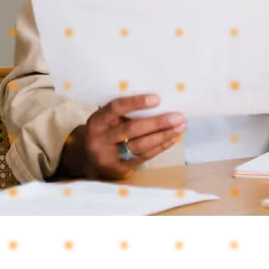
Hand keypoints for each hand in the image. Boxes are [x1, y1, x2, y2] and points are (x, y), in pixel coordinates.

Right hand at [60, 94, 185, 179]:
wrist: (87, 160)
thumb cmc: (104, 132)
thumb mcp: (106, 120)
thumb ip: (124, 112)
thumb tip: (159, 101)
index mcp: (96, 122)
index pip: (116, 108)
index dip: (136, 103)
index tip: (157, 98)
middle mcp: (100, 140)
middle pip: (131, 129)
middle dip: (158, 122)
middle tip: (178, 117)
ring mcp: (109, 157)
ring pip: (140, 145)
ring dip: (163, 136)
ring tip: (181, 127)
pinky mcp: (119, 169)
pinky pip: (144, 157)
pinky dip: (160, 147)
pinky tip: (172, 138)